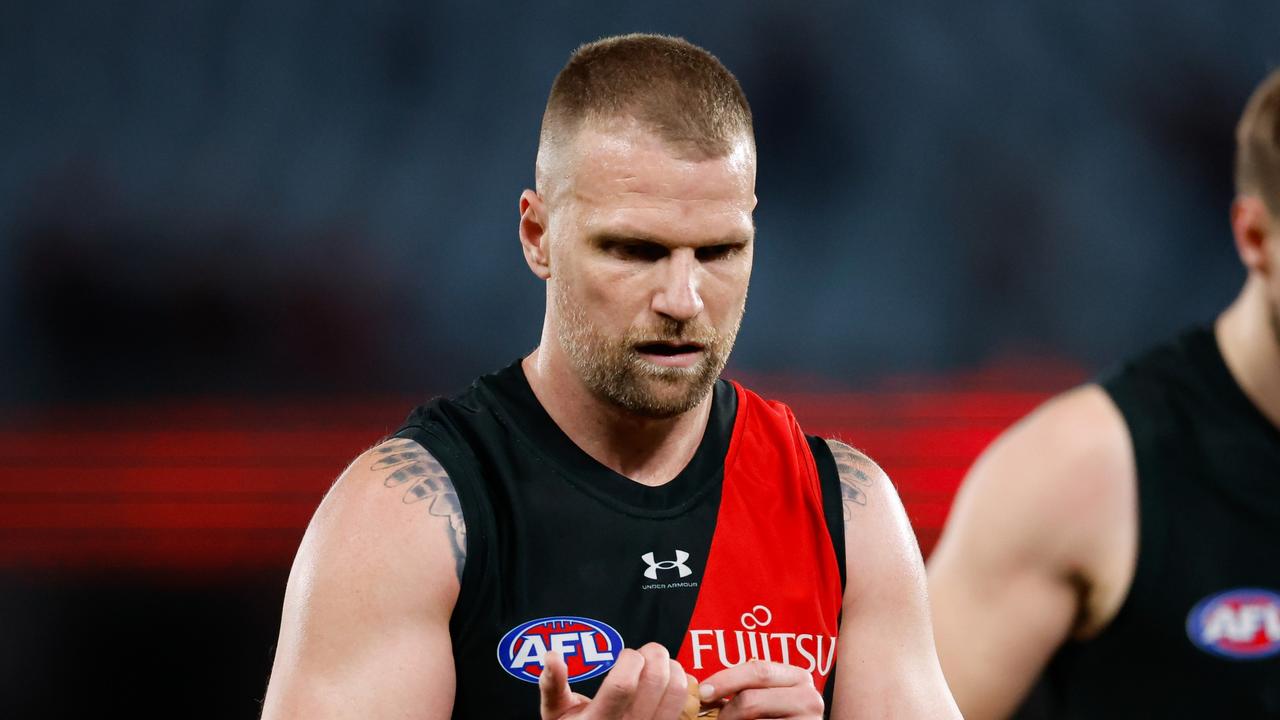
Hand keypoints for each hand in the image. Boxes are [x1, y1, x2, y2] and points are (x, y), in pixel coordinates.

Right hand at [540, 642, 697, 719]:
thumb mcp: (555, 713)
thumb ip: (552, 685)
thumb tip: (551, 656)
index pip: (623, 685)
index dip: (629, 660)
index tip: (625, 656)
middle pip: (656, 681)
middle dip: (653, 654)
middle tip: (643, 654)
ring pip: (677, 690)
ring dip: (671, 666)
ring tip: (656, 664)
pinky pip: (685, 703)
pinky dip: (680, 683)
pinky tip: (665, 681)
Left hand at [697, 661, 822, 719]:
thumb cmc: (779, 714)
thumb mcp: (769, 696)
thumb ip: (747, 687)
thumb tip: (705, 690)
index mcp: (798, 677)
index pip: (758, 670)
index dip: (726, 680)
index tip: (703, 691)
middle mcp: (809, 698)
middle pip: (752, 699)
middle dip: (726, 709)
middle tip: (714, 717)